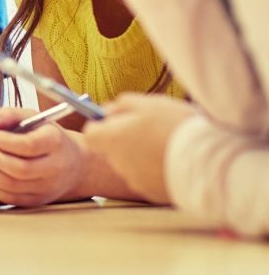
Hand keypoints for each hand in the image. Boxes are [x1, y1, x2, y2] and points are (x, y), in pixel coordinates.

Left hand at [0, 107, 86, 205]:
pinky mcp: (37, 201)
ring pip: (12, 186)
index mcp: (55, 141)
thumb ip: (9, 115)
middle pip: (20, 169)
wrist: (73, 163)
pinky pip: (11, 198)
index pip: (29, 145)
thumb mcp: (32, 117)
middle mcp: (54, 167)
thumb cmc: (46, 135)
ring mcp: (47, 188)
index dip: (6, 141)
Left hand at [83, 93, 197, 203]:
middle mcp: (119, 164)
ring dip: (141, 155)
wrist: (208, 161)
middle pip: (112, 149)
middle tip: (148, 129)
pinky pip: (148, 178)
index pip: (90, 135)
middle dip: (124, 139)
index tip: (114, 119)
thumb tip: (106, 111)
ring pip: (131, 164)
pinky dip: (155, 169)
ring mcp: (136, 181)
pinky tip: (173, 159)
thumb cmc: (175, 126)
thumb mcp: (146, 104)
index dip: (100, 126)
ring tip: (165, 144)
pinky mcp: (153, 194)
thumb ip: (120, 105)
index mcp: (112, 140)